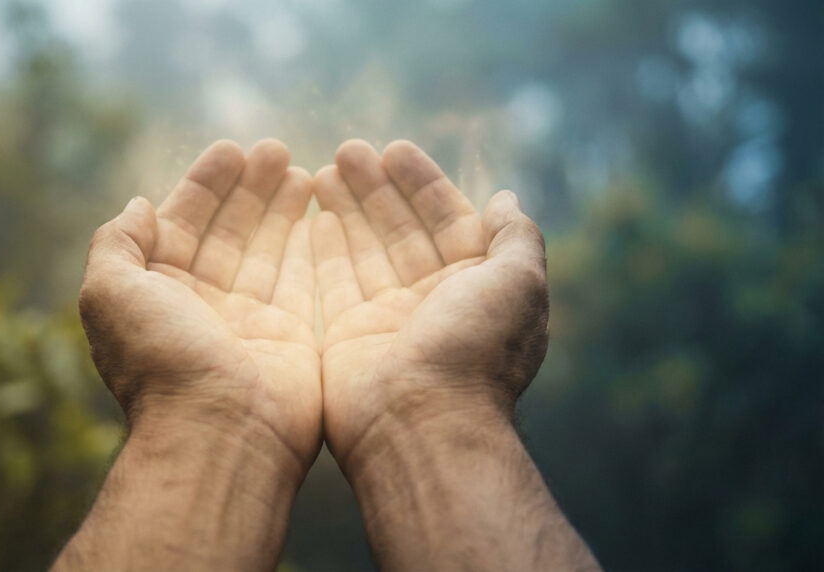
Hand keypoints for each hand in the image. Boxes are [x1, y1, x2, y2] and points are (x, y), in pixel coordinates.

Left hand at [79, 138, 320, 473]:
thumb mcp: (109, 293)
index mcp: (157, 292)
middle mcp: (202, 303)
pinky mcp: (289, 334)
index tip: (231, 149)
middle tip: (275, 148)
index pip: (182, 223)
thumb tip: (138, 205)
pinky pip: (300, 277)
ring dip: (281, 207)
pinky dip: (308, 243)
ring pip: (267, 248)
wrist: (218, 431)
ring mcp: (248, 320)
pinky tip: (321, 211)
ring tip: (300, 168)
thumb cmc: (161, 361)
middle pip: (228, 230)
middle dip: (249, 188)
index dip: (204, 185)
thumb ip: (117, 243)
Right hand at [311, 139, 548, 470]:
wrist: (421, 424)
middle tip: (347, 150)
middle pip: (400, 229)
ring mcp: (389, 318)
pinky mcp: (349, 335)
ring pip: (364, 250)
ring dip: (346, 208)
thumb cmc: (474, 351)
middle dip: (376, 188)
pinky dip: (324, 248)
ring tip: (321, 169)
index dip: (423, 182)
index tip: (394, 148)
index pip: (447, 219)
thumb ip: (515, 237)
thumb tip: (506, 198)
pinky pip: (334, 281)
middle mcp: (432, 300)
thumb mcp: (519, 283)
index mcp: (476, 286)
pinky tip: (311, 215)